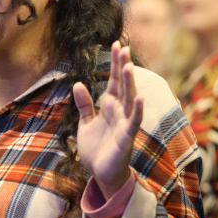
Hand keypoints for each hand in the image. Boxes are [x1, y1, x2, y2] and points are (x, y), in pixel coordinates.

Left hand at [73, 42, 142, 199]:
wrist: (101, 173)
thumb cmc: (96, 149)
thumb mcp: (86, 124)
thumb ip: (84, 104)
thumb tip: (78, 83)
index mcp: (110, 106)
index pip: (114, 81)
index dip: (115, 64)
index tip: (117, 44)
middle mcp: (120, 111)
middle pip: (123, 85)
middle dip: (123, 67)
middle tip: (123, 47)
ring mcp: (125, 123)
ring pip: (129, 99)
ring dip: (129, 83)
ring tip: (128, 66)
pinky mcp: (127, 137)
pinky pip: (133, 121)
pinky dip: (137, 110)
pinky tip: (139, 97)